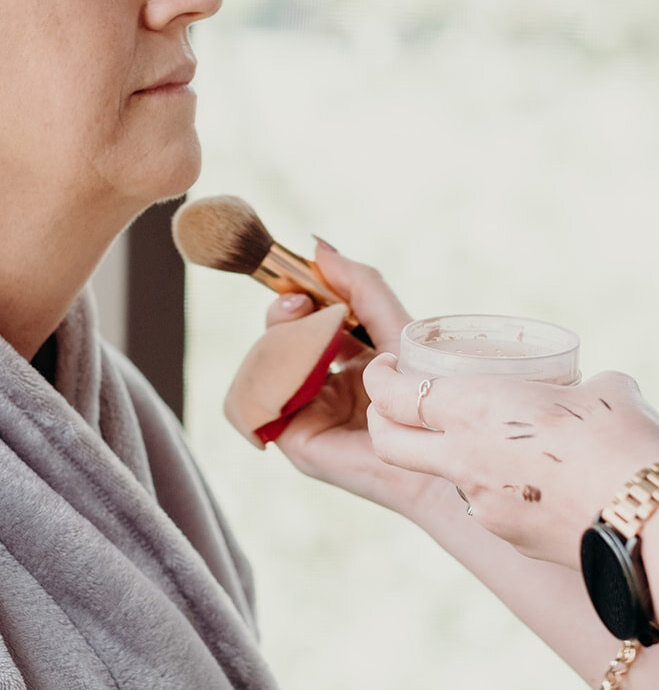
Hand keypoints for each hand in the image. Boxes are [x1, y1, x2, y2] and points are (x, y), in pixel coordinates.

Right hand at [258, 244, 440, 520]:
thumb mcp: (394, 326)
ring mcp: (305, 414)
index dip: (299, 294)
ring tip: (305, 337)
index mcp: (347, 363)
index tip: (301, 275)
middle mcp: (322, 389)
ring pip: (262, 364)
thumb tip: (318, 245)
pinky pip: (252, 401)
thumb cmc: (428, 394)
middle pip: (277, 339)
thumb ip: (360, 286)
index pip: (307, 321)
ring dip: (275, 342)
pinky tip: (286, 366)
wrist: (437, 444)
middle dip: (282, 314)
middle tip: (300, 303)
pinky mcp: (293, 438)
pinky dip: (257, 377)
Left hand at [364, 356, 658, 567]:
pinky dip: (499, 489)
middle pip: (388, 444)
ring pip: (445, 476)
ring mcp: (480, 505)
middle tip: (394, 407)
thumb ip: (578, 388)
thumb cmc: (622, 443)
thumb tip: (591, 390)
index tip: (386, 369)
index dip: (380, 379)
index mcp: (472, 412)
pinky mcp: (507, 536)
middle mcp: (462, 460)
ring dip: (455, 457)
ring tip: (496, 441)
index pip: (392, 396)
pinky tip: (537, 481)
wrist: (645, 522)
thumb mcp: (600, 393)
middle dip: (382, 423)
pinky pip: (489, 506)